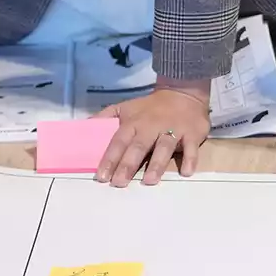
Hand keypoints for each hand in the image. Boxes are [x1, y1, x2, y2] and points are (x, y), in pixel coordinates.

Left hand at [96, 83, 210, 186]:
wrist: (182, 93)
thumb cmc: (149, 107)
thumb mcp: (124, 107)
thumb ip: (105, 118)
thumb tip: (83, 126)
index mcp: (134, 123)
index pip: (118, 141)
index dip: (109, 158)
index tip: (101, 176)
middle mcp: (151, 127)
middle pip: (138, 146)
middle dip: (128, 164)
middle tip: (119, 183)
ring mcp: (173, 130)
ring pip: (163, 147)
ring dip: (157, 164)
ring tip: (149, 181)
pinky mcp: (192, 133)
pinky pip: (192, 147)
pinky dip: (190, 159)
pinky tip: (186, 172)